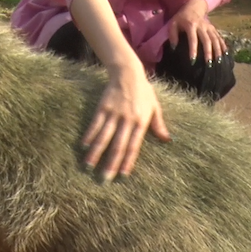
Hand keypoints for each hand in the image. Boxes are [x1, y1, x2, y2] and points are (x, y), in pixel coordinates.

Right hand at [81, 61, 170, 181]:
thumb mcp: (154, 107)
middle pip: (118, 145)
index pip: (134, 146)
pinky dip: (90, 135)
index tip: (122, 176)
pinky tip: (84, 146)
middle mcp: (127, 120)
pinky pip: (95, 123)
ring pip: (104, 136)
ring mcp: (114, 113)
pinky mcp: (103, 106)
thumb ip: (158, 124)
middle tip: (104, 179)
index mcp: (141, 122)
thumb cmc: (143, 91)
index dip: (128, 162)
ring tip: (89, 166)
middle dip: (111, 163)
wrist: (128, 72)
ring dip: (96, 152)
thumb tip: (167, 140)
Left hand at [168, 0, 226, 64]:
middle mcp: (202, 26)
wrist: (193, 7)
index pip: (193, 39)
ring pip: (215, 39)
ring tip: (218, 61)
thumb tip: (174, 48)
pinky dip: (223, 45)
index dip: (193, 50)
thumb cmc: (181, 18)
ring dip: (217, 50)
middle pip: (207, 40)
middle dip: (208, 52)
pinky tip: (225, 53)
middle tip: (209, 64)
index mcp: (191, 25)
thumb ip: (173, 35)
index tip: (193, 61)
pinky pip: (219, 37)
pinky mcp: (213, 28)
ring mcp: (209, 27)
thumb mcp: (173, 24)